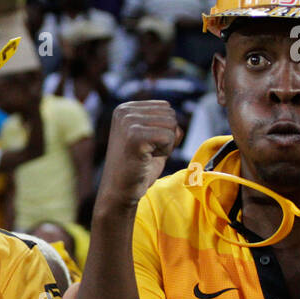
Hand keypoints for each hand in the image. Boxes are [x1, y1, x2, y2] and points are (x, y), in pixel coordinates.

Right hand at [96, 101, 181, 215]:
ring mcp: (127, 122)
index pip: (165, 107)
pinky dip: (165, 151)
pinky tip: (147, 159)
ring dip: (166, 145)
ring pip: (171, 124)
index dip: (164, 130)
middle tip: (147, 152)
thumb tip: (179, 127)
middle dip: (166, 136)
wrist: (120, 191)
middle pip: (170, 114)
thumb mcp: (154, 142)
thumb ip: (167, 127)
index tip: (145, 145)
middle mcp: (124, 111)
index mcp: (125, 108)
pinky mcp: (134, 136)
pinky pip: (168, 136)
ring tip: (146, 155)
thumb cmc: (138, 168)